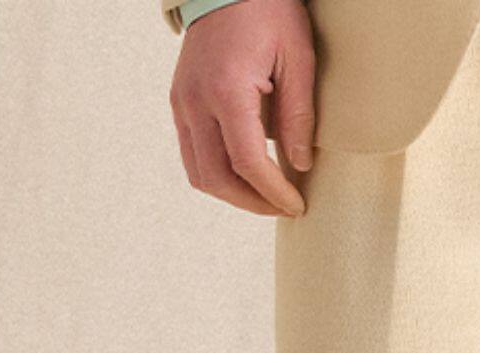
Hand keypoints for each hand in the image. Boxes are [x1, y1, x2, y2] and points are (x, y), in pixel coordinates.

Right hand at [170, 0, 314, 216]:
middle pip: (217, 178)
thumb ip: (299, 115)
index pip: (247, 164)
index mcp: (227, 91)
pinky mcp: (179, 101)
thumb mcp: (298, 58)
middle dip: (253, 203)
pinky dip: (218, 172)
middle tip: (284, 206)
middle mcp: (196, 102)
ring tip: (266, 195)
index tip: (297, 205)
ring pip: (199, 172)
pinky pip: (192, 152)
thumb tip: (300, 165)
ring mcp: (182, 102)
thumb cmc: (268, 12)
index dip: (274, 193)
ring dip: (233, 193)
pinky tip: (246, 173)